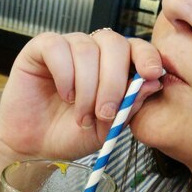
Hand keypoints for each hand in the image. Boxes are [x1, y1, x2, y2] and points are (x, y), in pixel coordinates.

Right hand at [0, 31, 163, 160]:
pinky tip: (65, 95)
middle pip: (114, 44)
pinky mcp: (41, 48)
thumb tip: (154, 83)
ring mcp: (68, 46)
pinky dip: (64, 74)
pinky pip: (57, 47)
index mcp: (116, 65)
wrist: (37, 147)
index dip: (146, 56)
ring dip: (86, 87)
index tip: (152, 74)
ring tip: (81, 115)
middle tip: (106, 113)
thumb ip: (131, 105)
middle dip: (113, 82)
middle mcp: (94, 50)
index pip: (137, 47)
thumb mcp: (110, 127)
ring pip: (86, 48)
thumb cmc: (73, 134)